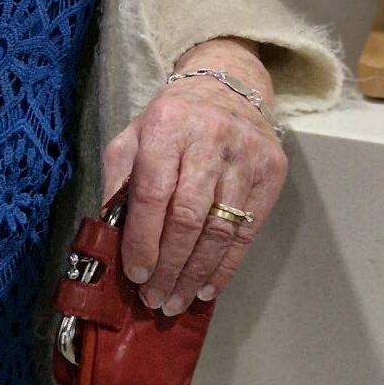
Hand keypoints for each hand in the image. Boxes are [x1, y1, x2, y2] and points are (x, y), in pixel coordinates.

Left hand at [101, 45, 286, 315]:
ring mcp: (246, 155)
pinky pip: (248, 231)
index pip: (153, 193)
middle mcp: (210, 137)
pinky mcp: (272, 171)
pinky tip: (207, 287)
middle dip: (169, 266)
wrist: (229, 83)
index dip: (142, 240)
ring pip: (220, 229)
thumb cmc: (172, 119)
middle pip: (188, 217)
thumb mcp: (133, 137)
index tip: (135, 275)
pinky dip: (227, 266)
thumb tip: (111, 237)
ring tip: (177, 300)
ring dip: (196, 274)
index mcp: (167, 124)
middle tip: (154, 299)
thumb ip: (119, 181)